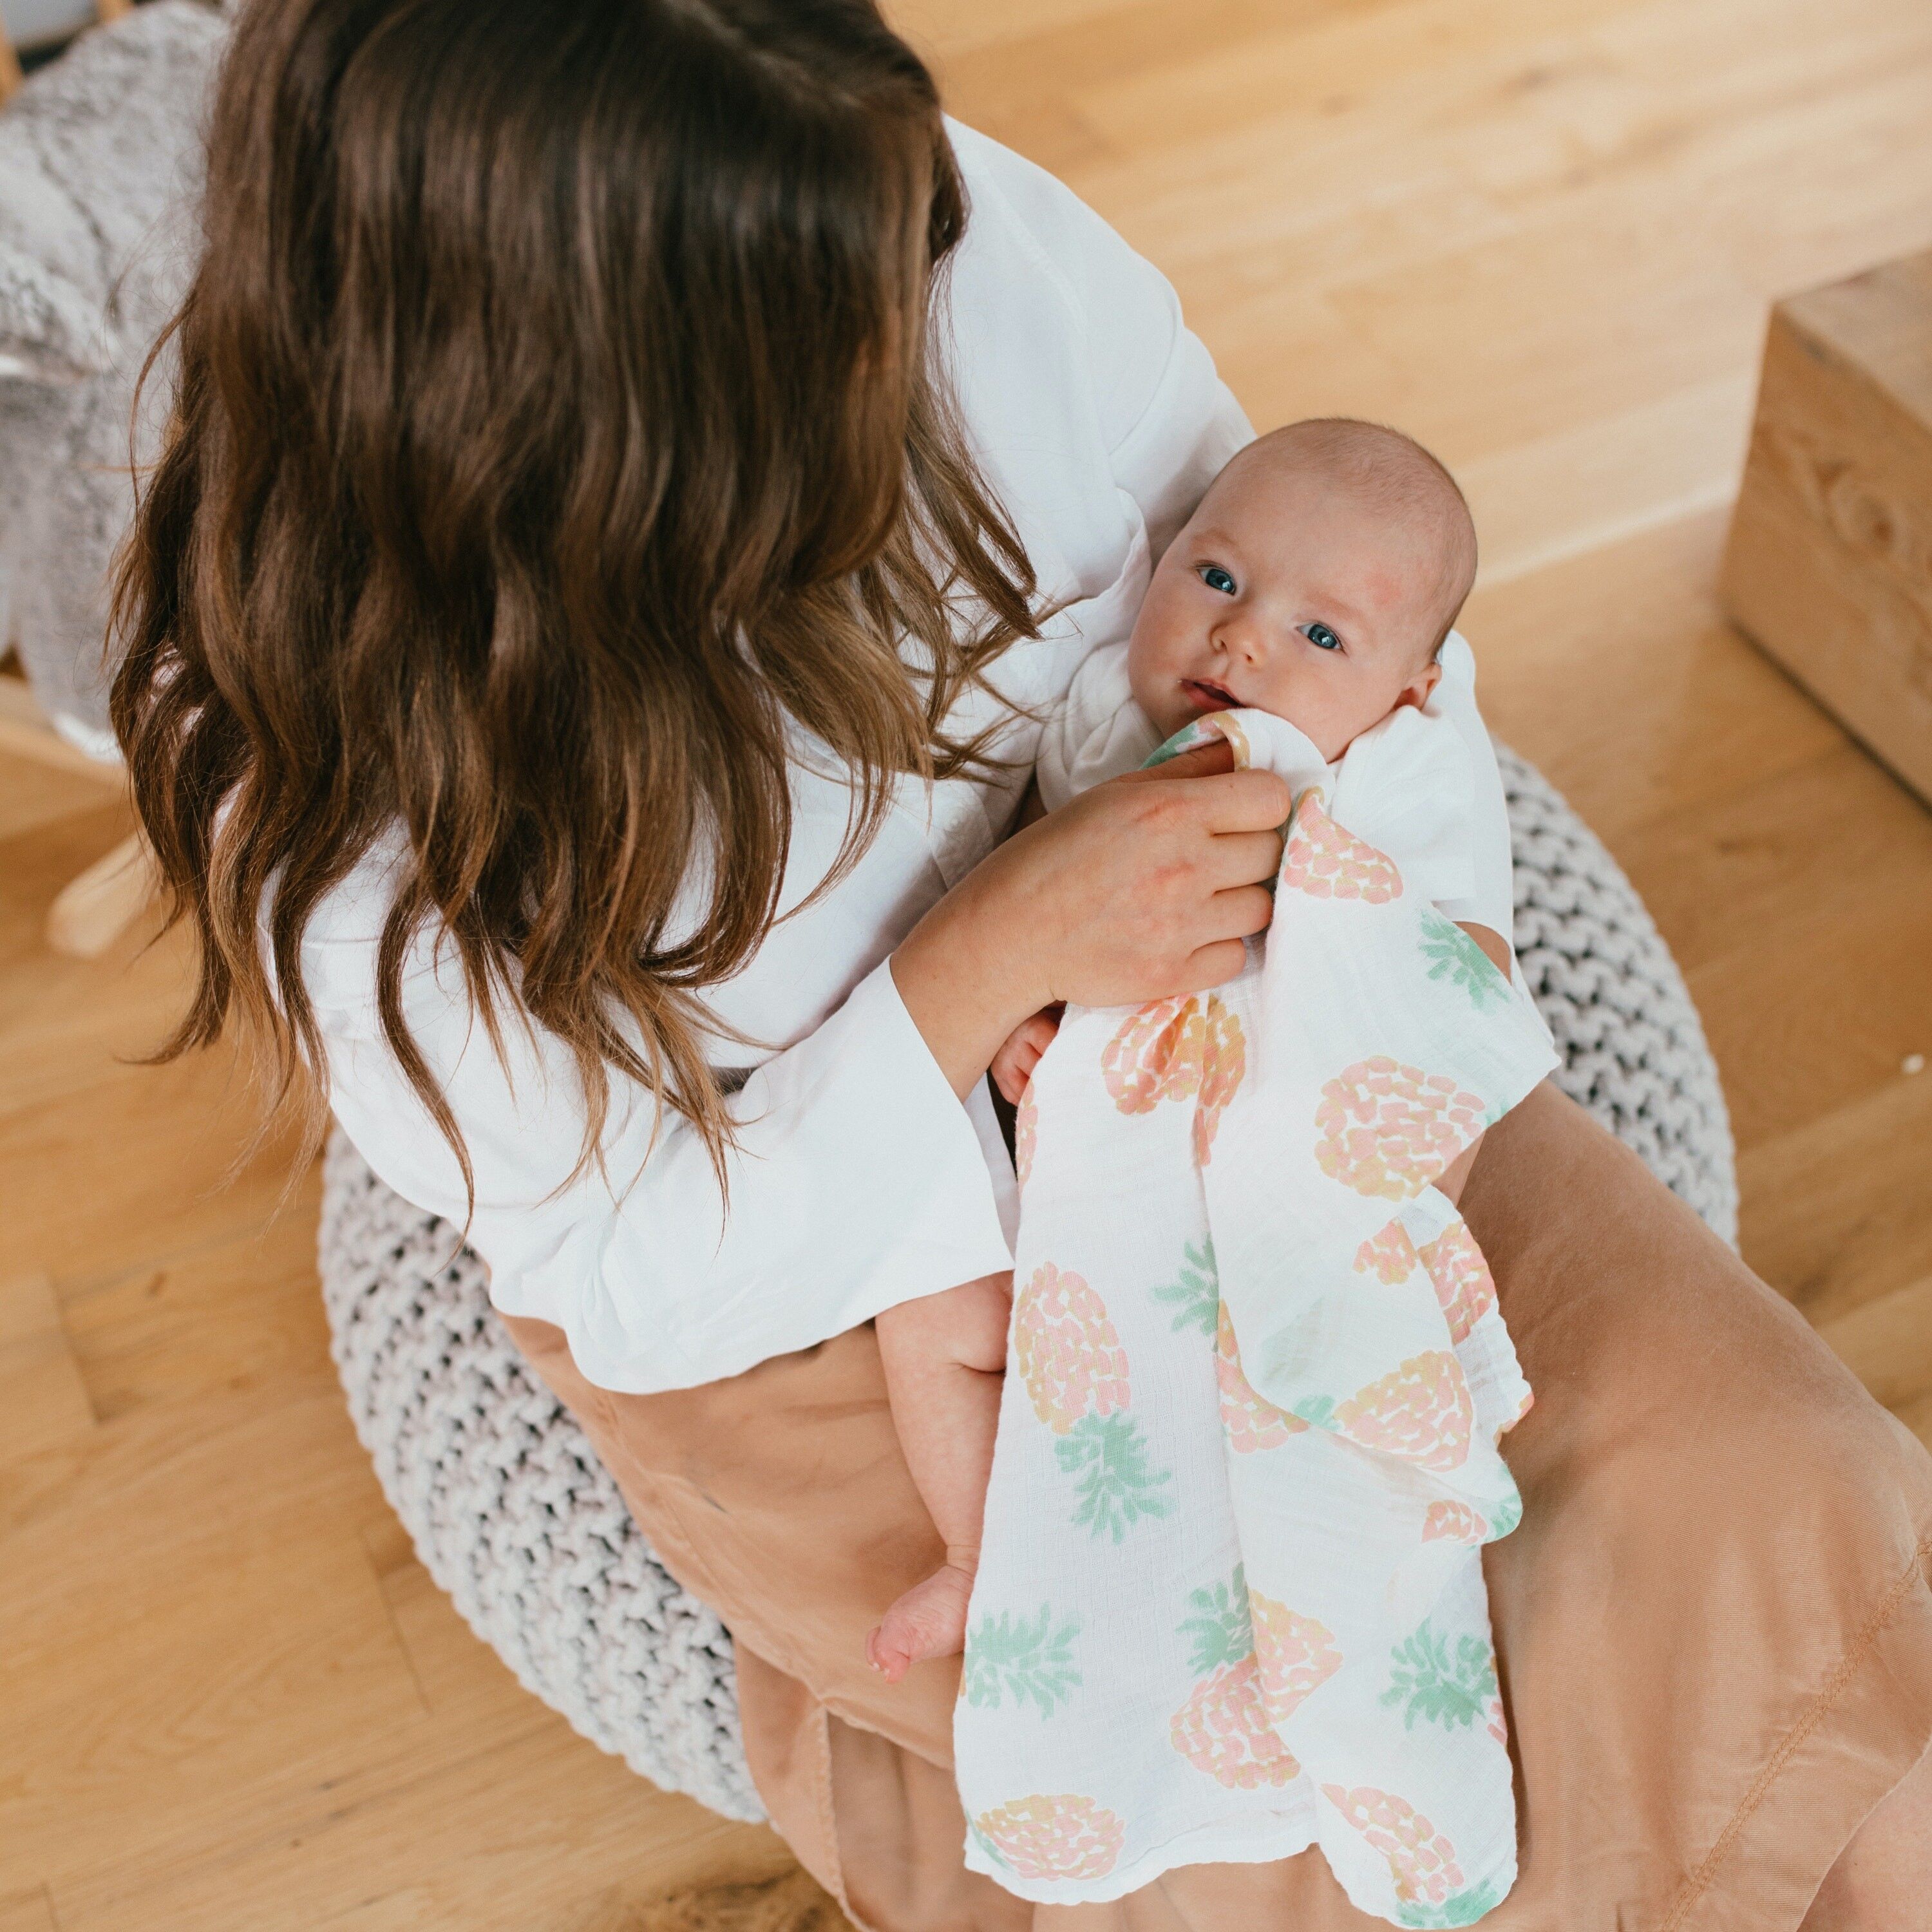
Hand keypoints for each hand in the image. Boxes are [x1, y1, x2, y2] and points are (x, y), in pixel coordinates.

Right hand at [893, 738, 1287, 1094]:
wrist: (1009, 934)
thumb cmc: (1056, 854)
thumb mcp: (1114, 793)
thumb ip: (1185, 772)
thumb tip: (1242, 753)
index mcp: (1169, 810)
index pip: (1271, 798)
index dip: (1262, 804)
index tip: (1242, 814)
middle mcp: (1183, 865)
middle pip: (1272, 852)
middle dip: (1251, 851)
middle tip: (1217, 858)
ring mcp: (1181, 925)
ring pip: (1261, 907)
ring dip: (1239, 901)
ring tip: (1200, 899)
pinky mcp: (1174, 974)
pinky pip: (1236, 957)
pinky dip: (1218, 947)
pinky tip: (1184, 935)